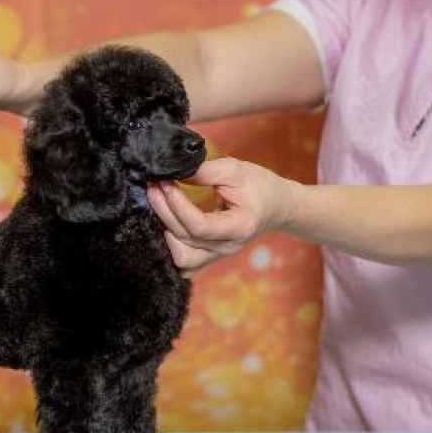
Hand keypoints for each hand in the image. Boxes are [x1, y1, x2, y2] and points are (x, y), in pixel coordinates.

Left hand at [146, 157, 296, 275]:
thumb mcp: (234, 170)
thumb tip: (173, 171)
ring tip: (160, 204)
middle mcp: (227, 247)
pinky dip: (172, 247)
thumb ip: (203, 172)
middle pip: (185, 238)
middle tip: (155, 185)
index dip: (177, 205)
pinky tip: (167, 224)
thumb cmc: (259, 185)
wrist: (276, 206)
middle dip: (164, 210)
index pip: (199, 225)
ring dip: (165, 231)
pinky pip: (185, 263)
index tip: (166, 182)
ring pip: (182, 257)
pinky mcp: (210, 256)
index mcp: (238, 227)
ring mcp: (218, 255)